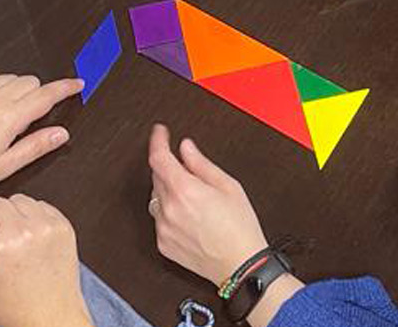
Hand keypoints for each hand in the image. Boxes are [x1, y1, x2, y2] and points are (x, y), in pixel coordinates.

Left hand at [0, 74, 83, 201]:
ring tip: (9, 118)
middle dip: (39, 94)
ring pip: (10, 78)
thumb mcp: (4, 166)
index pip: (46, 95)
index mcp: (8, 117)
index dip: (65, 88)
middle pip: (30, 81)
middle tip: (31, 119)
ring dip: (18, 90)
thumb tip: (61, 134)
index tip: (77, 84)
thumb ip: (36, 146)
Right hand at [0, 197, 92, 326]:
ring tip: (15, 242)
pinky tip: (32, 240)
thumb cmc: (8, 306)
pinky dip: (33, 217)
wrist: (50, 317)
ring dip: (13, 215)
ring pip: (17, 199)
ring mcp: (46, 227)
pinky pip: (39, 204)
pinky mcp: (63, 225)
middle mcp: (22, 232)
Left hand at [146, 123, 268, 285]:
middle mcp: (169, 209)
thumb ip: (201, 163)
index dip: (158, 140)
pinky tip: (189, 217)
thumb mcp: (228, 186)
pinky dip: (169, 211)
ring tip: (194, 199)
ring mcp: (164, 228)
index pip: (158, 157)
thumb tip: (186, 148)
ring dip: (168, 190)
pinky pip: (159, 219)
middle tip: (189, 171)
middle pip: (157, 176)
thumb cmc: (239, 228)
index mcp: (185, 190)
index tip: (160, 132)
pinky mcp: (163, 244)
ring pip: (156, 197)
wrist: (241, 266)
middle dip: (169, 167)